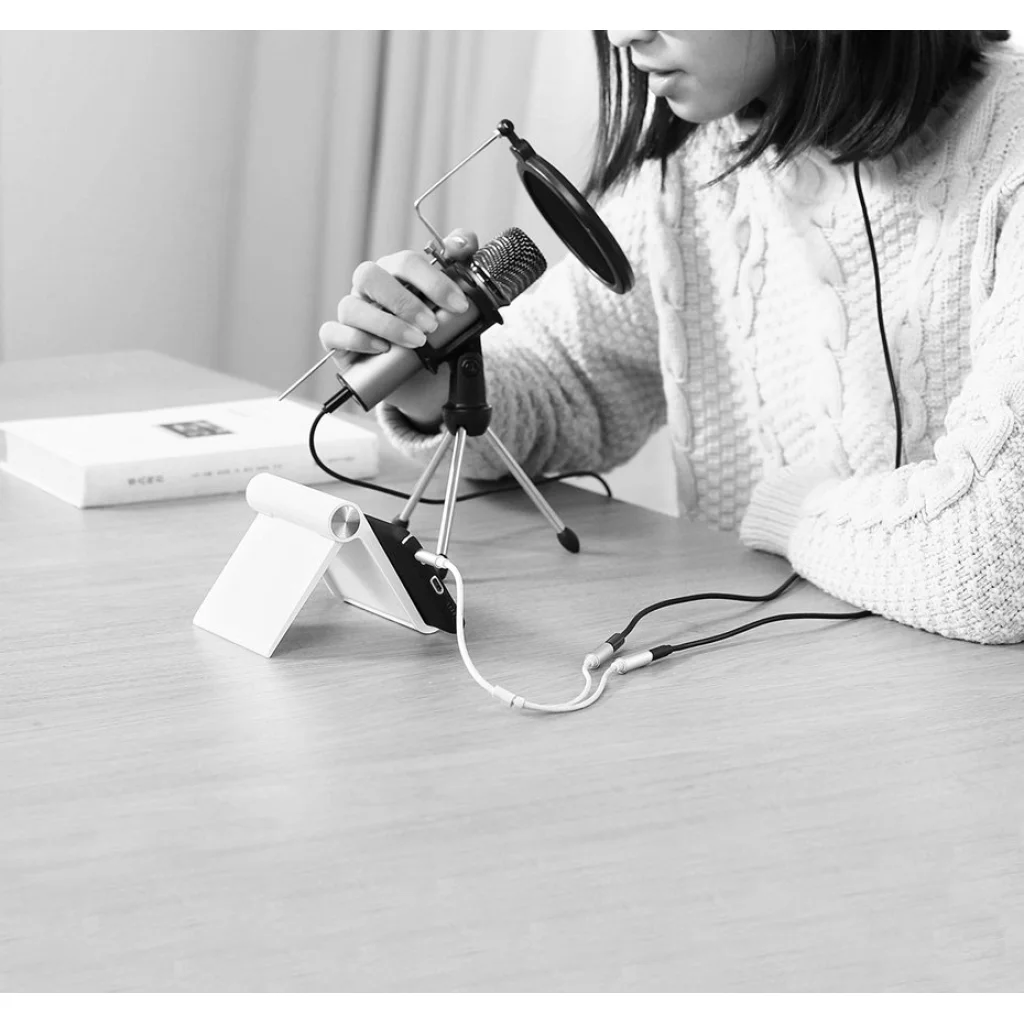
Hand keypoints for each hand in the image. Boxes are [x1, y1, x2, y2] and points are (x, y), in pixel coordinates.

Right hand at [319, 230, 479, 426]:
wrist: (416, 370)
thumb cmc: (430, 330)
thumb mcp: (451, 301)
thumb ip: (460, 265)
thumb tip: (460, 243)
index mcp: (394, 272)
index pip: (406, 262)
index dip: (434, 281)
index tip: (459, 306)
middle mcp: (369, 287)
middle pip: (370, 276)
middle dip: (404, 301)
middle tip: (432, 325)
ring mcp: (352, 312)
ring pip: (351, 306)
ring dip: (386, 324)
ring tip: (416, 342)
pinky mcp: (338, 339)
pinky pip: (333, 332)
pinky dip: (356, 339)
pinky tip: (382, 348)